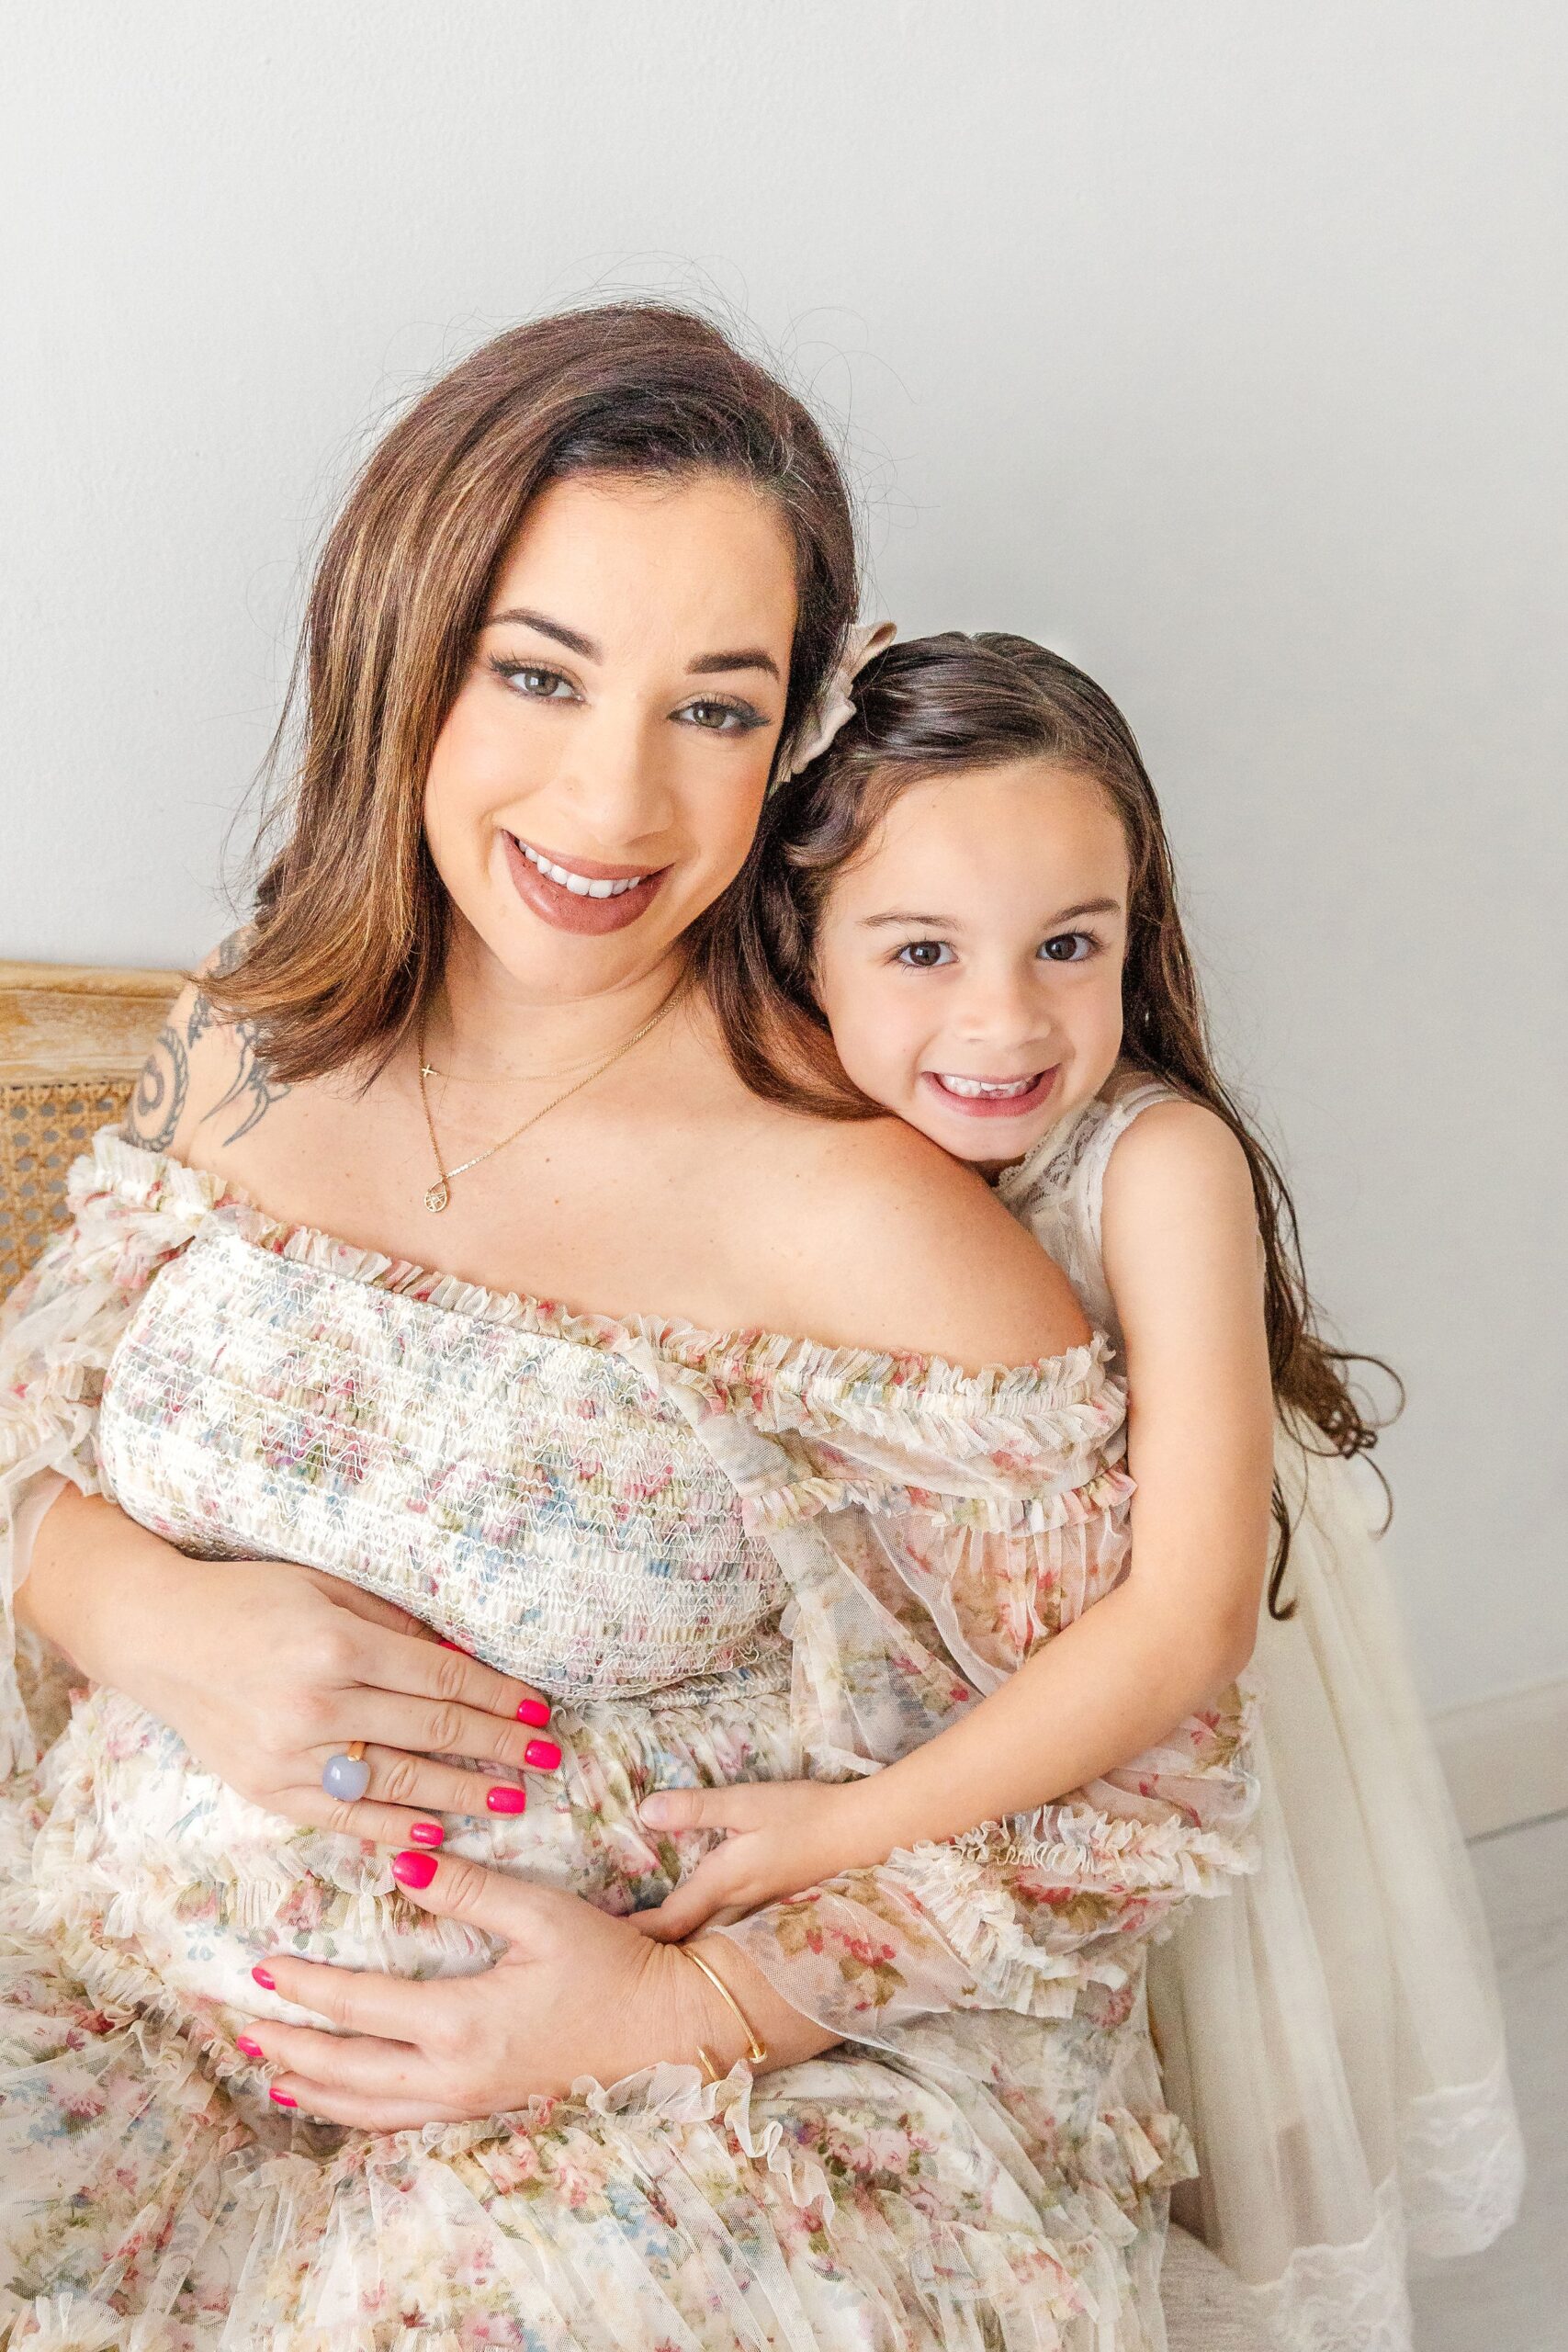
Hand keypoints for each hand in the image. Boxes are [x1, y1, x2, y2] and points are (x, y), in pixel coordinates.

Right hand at [131, 1549, 559, 1847]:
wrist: (159, 1637)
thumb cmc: (249, 1599)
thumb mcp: (326, 1588)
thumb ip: (394, 1625)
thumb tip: (462, 1662)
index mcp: (338, 1645)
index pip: (442, 1681)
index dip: (498, 1698)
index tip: (539, 1711)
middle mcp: (318, 1706)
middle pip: (431, 1734)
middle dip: (499, 1748)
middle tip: (548, 1758)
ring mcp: (291, 1755)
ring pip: (398, 1783)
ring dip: (463, 1793)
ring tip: (513, 1798)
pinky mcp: (267, 1790)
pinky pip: (344, 1816)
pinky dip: (394, 1826)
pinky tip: (436, 1831)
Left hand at [238, 1852, 742, 2127]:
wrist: (670, 2029)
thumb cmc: (614, 1965)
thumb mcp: (546, 1914)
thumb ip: (471, 1889)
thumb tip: (402, 1866)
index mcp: (463, 2023)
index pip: (360, 2008)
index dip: (308, 1986)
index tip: (264, 1964)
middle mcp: (453, 2074)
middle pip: (346, 2071)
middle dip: (288, 2048)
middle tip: (237, 2026)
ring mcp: (468, 2102)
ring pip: (367, 2109)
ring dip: (311, 2089)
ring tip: (269, 2071)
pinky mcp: (484, 2109)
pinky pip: (399, 2122)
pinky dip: (355, 2113)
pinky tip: (339, 2101)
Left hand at [630, 1777, 885, 1939]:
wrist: (866, 1835)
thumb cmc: (805, 1814)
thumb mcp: (747, 1803)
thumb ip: (696, 1809)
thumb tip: (644, 1812)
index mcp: (723, 1883)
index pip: (670, 1920)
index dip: (637, 1935)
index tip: (605, 1947)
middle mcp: (738, 1907)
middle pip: (688, 1940)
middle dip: (655, 1951)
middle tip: (621, 1958)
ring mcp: (760, 1912)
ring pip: (711, 1940)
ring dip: (684, 1948)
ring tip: (654, 1955)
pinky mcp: (777, 1908)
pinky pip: (733, 1933)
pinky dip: (711, 1938)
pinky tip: (708, 1935)